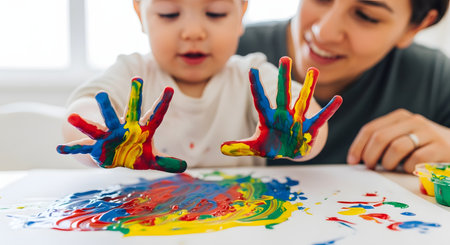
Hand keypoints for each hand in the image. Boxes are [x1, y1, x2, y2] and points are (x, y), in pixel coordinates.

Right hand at [57, 77, 186, 172]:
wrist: (114, 155)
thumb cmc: (134, 153)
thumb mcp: (151, 159)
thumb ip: (166, 162)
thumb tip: (184, 166)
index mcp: (141, 129)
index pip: (155, 115)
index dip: (163, 104)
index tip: (170, 89)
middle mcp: (125, 128)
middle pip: (129, 111)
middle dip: (133, 97)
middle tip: (137, 80)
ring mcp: (109, 136)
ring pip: (99, 126)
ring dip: (87, 122)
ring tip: (72, 116)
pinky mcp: (96, 147)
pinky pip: (83, 148)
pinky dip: (72, 150)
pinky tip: (60, 149)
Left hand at [221, 56, 341, 159]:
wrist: (290, 150)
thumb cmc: (273, 145)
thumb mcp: (256, 147)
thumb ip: (240, 147)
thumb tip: (222, 148)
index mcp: (268, 117)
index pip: (260, 100)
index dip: (256, 87)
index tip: (251, 70)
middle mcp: (283, 114)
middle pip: (283, 93)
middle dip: (283, 78)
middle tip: (284, 58)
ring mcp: (298, 119)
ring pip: (303, 100)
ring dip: (309, 87)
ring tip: (314, 70)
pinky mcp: (310, 128)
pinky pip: (321, 118)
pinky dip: (330, 110)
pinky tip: (338, 99)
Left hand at [347, 109, 449, 172]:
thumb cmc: (423, 146)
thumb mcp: (403, 137)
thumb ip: (383, 142)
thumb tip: (356, 158)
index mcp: (400, 117)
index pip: (371, 129)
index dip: (358, 146)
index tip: (353, 161)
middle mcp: (414, 121)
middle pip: (381, 137)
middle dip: (370, 155)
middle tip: (369, 167)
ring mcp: (428, 133)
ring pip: (396, 148)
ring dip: (388, 163)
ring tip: (391, 167)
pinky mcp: (440, 148)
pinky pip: (415, 160)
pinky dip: (408, 168)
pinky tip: (410, 169)